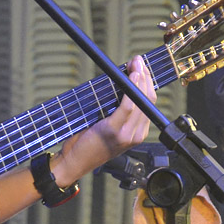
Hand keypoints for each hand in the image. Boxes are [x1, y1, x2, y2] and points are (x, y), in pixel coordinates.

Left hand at [57, 54, 155, 179]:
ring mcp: (127, 134)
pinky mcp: (114, 131)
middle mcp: (136, 135)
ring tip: (135, 65)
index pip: (149, 104)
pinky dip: (131, 89)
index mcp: (137, 133)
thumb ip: (116, 111)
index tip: (140, 67)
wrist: (74, 162)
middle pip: (148, 100)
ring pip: (141, 101)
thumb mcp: (107, 126)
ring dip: (139, 79)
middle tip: (137, 61)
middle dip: (145, 77)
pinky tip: (130, 78)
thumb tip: (119, 84)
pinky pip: (128, 106)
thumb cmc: (87, 144)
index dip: (147, 83)